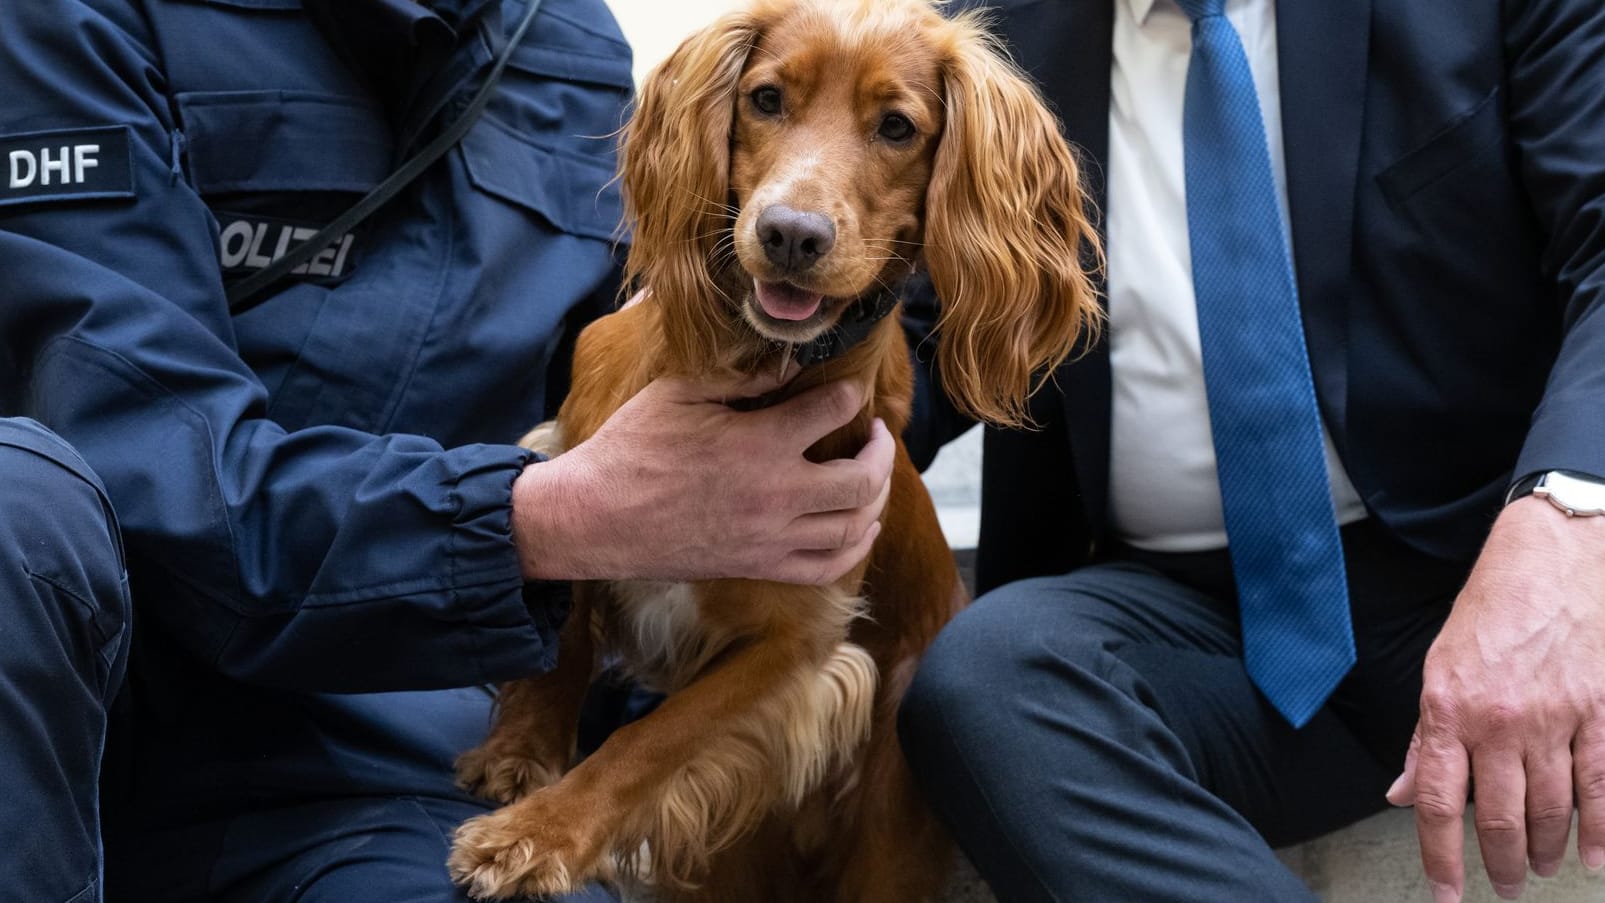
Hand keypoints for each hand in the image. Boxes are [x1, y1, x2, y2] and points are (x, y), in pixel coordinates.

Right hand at [510, 371, 893, 584]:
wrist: (596, 517)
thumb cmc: (631, 449)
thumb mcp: (681, 392)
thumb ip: (743, 378)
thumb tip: (790, 365)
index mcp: (761, 442)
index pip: (835, 409)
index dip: (850, 394)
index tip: (849, 391)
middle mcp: (778, 493)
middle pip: (865, 479)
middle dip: (881, 452)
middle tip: (875, 435)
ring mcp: (772, 537)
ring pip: (856, 525)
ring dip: (877, 499)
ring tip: (873, 477)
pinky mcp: (760, 567)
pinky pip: (828, 567)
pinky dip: (856, 548)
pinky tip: (861, 528)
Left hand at [1386, 497, 1604, 900]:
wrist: (1549, 561)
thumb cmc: (1490, 613)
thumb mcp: (1438, 668)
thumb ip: (1427, 738)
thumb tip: (1404, 794)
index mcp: (1450, 711)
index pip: (1441, 804)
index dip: (1441, 859)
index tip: (1445, 896)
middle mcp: (1501, 722)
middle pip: (1502, 817)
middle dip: (1502, 863)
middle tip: (1506, 888)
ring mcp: (1556, 719)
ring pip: (1554, 809)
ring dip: (1549, 850)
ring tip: (1542, 870)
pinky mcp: (1601, 711)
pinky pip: (1601, 785)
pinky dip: (1600, 828)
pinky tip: (1594, 854)